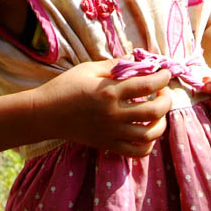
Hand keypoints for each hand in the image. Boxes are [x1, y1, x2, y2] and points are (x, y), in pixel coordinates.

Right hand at [37, 60, 172, 157]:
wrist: (44, 114)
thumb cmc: (66, 86)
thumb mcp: (89, 68)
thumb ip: (114, 65)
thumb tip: (137, 59)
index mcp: (109, 92)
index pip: (146, 84)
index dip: (162, 77)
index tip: (166, 72)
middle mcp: (113, 114)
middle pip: (153, 111)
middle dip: (166, 99)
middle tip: (164, 91)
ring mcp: (111, 133)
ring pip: (148, 135)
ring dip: (161, 123)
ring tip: (160, 112)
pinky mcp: (107, 145)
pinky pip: (136, 152)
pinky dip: (148, 145)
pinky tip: (148, 132)